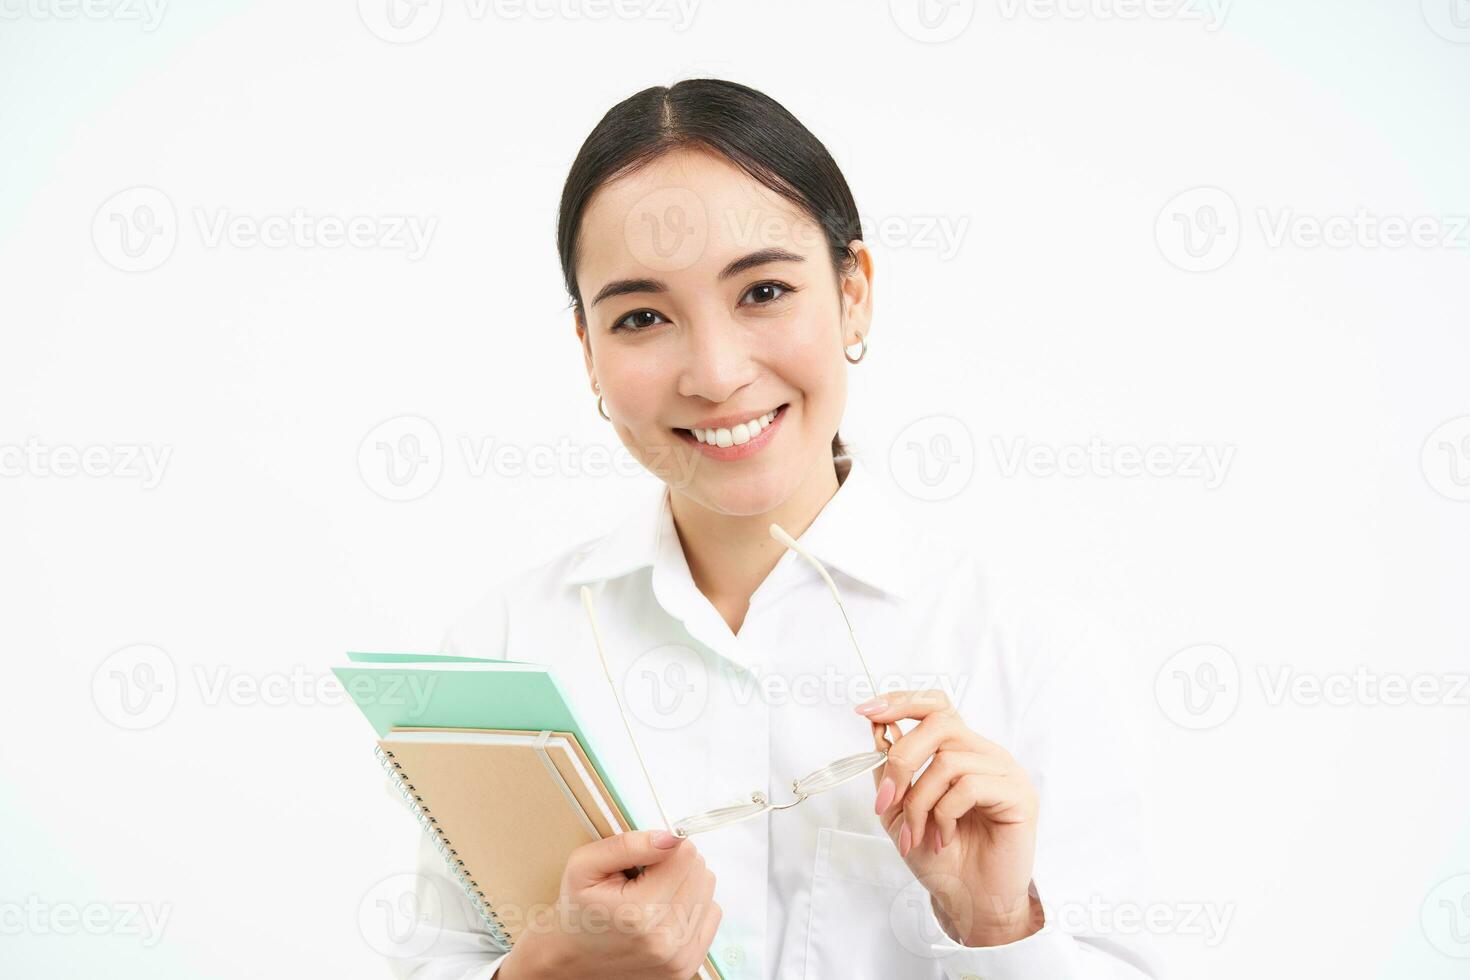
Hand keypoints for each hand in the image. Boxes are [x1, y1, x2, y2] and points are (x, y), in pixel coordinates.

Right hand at [500, 829, 721, 979]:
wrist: (570, 959)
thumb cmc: (577, 909)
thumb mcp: (585, 865)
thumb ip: (628, 845)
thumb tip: (671, 837)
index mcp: (639, 913)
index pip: (685, 855)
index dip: (664, 848)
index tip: (642, 860)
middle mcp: (665, 940)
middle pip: (700, 872)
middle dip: (674, 865)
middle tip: (643, 879)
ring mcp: (679, 958)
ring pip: (708, 891)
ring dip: (684, 885)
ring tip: (651, 896)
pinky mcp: (687, 967)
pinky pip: (712, 915)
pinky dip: (691, 907)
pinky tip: (664, 912)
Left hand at [857, 689, 1042, 946]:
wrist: (968, 902)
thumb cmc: (939, 858)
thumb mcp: (898, 810)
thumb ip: (890, 769)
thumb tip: (879, 728)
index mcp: (960, 750)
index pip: (936, 705)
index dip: (902, 701)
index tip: (866, 711)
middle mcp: (984, 753)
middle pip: (939, 724)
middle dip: (902, 760)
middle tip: (886, 799)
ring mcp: (1004, 771)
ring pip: (948, 761)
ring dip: (920, 802)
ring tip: (918, 835)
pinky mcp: (1018, 794)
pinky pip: (969, 786)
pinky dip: (944, 815)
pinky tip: (943, 838)